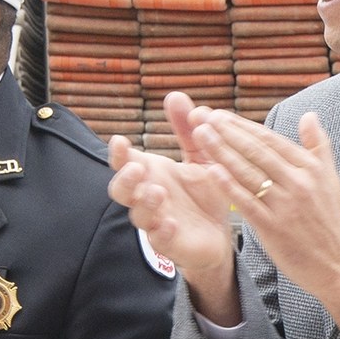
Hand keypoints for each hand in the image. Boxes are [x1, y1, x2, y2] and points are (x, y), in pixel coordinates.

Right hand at [108, 93, 240, 320]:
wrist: (221, 231)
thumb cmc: (204, 191)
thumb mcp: (200, 156)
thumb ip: (187, 129)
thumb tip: (174, 95)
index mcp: (151, 173)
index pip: (124, 162)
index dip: (117, 153)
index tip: (119, 140)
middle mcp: (147, 196)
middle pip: (121, 190)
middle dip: (124, 179)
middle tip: (136, 168)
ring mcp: (156, 221)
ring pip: (138, 215)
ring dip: (144, 203)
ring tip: (158, 192)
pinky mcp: (170, 243)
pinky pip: (159, 240)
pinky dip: (162, 232)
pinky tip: (170, 223)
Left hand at [186, 106, 339, 324]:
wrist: (339, 265)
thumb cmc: (330, 222)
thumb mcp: (331, 179)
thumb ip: (318, 145)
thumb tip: (309, 115)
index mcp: (311, 168)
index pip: (270, 140)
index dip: (242, 126)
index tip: (219, 114)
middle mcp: (299, 182)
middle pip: (256, 152)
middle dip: (227, 132)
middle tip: (202, 116)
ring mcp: (286, 205)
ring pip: (248, 172)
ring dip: (221, 151)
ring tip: (200, 135)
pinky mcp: (274, 228)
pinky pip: (247, 202)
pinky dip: (229, 186)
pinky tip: (211, 171)